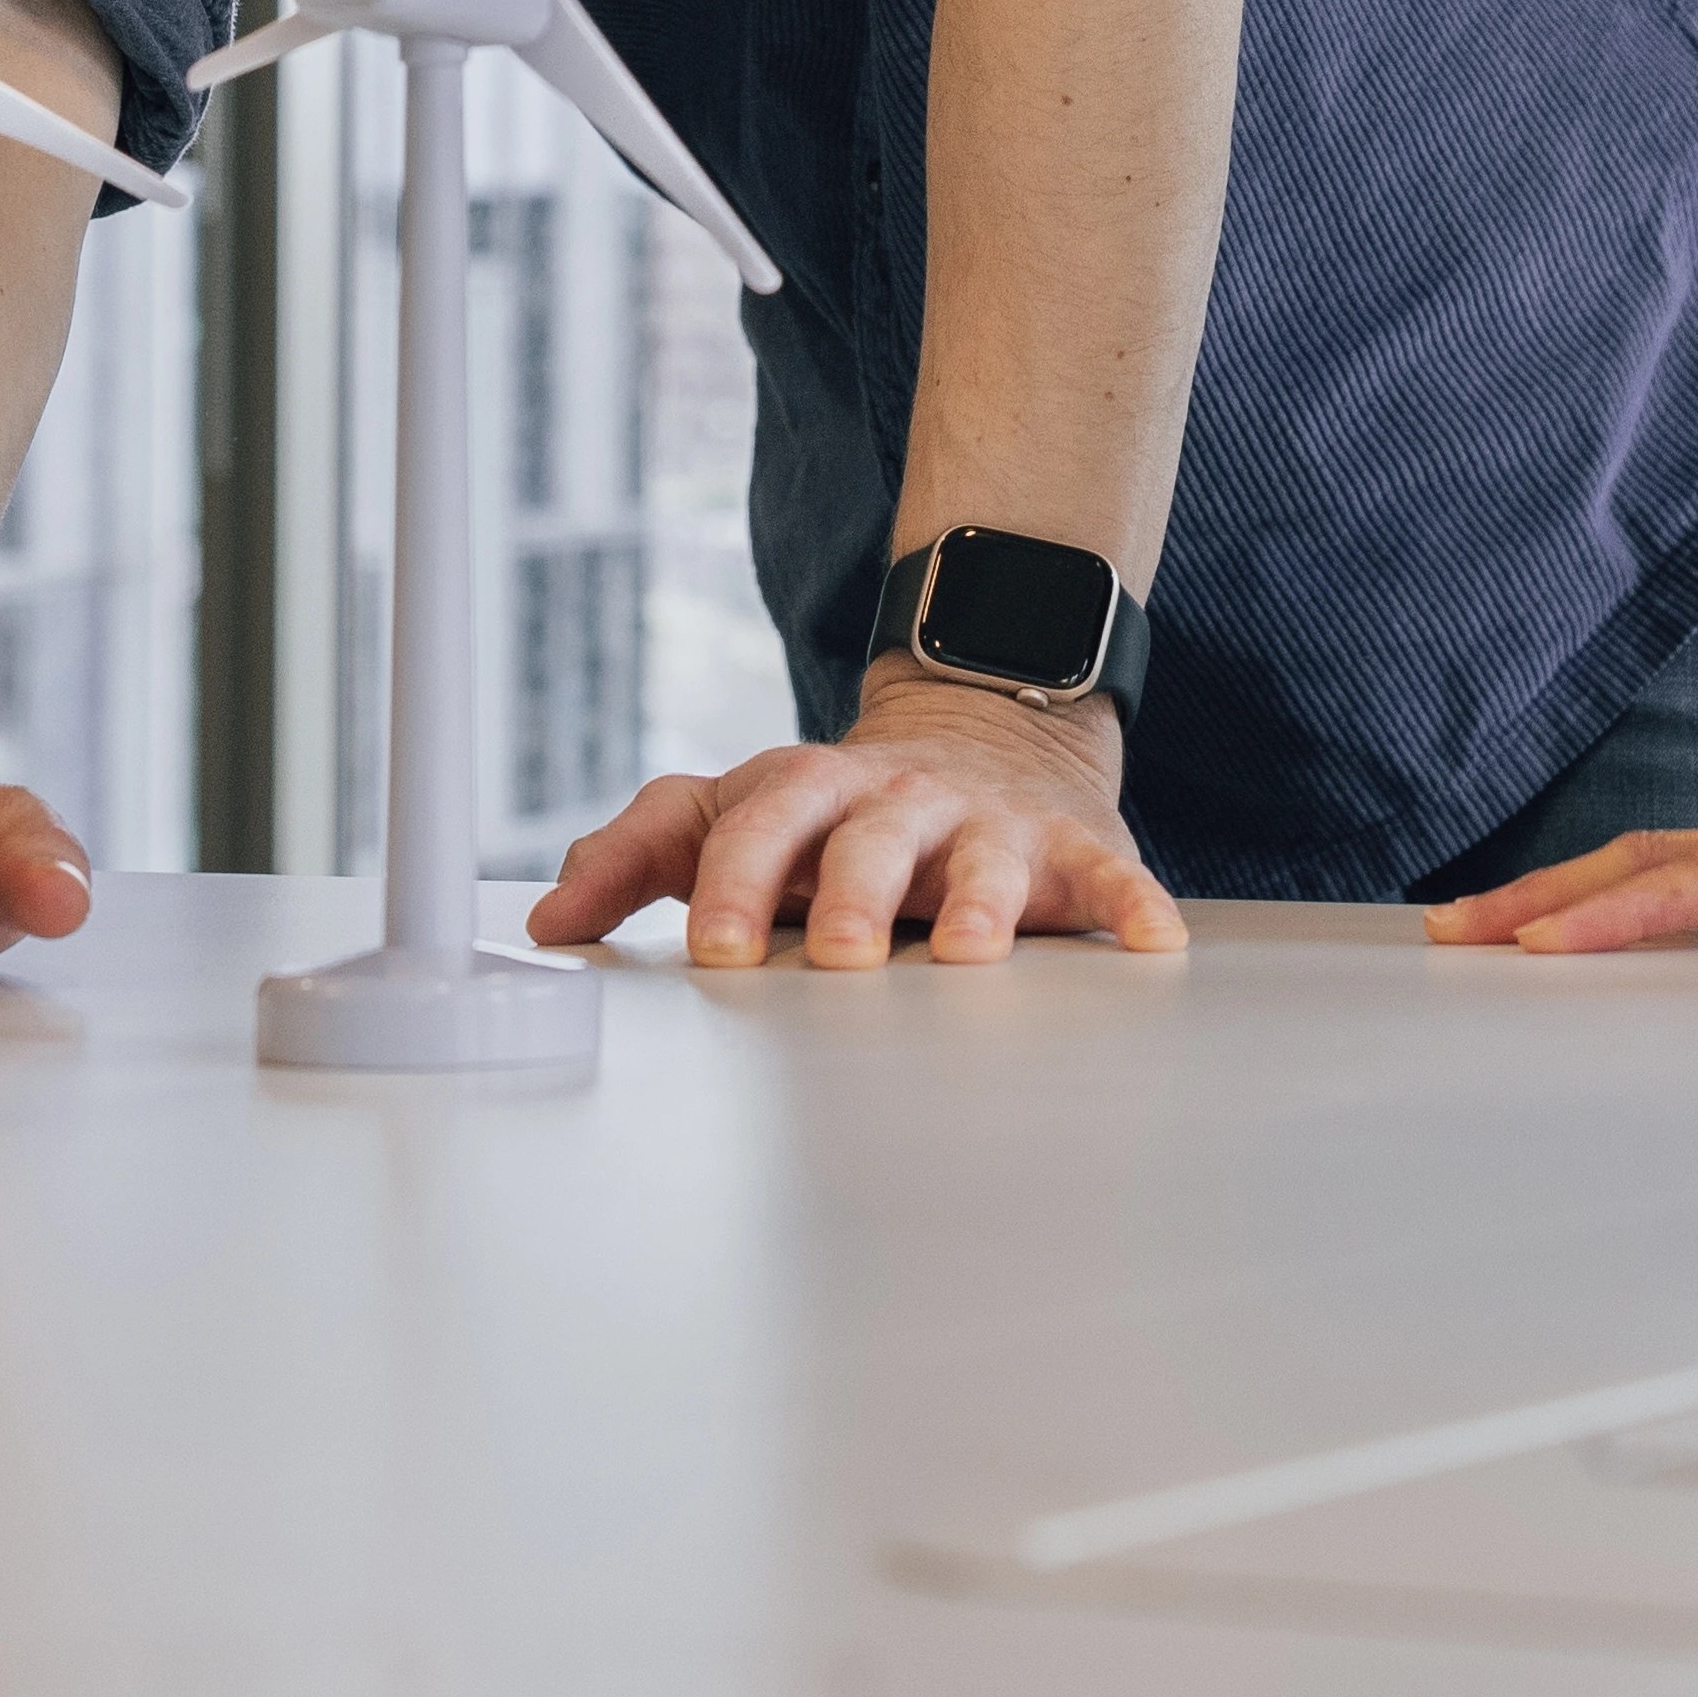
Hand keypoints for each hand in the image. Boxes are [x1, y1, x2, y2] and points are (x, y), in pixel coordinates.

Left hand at [533, 665, 1187, 970]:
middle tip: (834, 956)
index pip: (757, 826)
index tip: (713, 951)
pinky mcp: (1069, 849)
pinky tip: (1149, 943)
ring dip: (979, 900)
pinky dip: (1129, 903)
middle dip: (851, 893)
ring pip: (983, 853)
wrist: (982, 740)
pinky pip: (1107, 874)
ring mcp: (986, 821)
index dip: (732, 884)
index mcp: (807, 790)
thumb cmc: (837, 813)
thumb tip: (548, 920)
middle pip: (868, 835)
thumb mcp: (738, 814)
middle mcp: (896, 798)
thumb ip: (641, 854)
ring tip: (970, 953)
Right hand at [1424, 678, 1697, 957]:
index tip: (1546, 940)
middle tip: (1450, 942)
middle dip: (1541, 911)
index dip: (1627, 914)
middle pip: (1641, 874)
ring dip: (1555, 897)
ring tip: (1466, 934)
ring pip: (1641, 864)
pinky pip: (1669, 867)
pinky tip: (1555, 922)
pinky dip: (1603, 892)